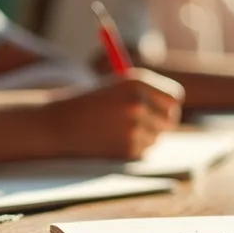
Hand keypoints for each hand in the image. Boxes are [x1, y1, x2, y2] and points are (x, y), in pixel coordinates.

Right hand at [46, 69, 183, 159]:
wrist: (58, 122)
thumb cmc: (89, 103)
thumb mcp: (116, 88)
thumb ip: (146, 94)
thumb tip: (174, 108)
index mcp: (137, 81)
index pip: (174, 97)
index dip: (169, 105)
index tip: (164, 110)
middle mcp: (138, 103)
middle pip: (170, 119)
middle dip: (162, 124)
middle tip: (150, 126)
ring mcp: (134, 127)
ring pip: (156, 137)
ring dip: (144, 137)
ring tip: (117, 131)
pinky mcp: (127, 148)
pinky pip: (143, 151)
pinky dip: (132, 149)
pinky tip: (111, 141)